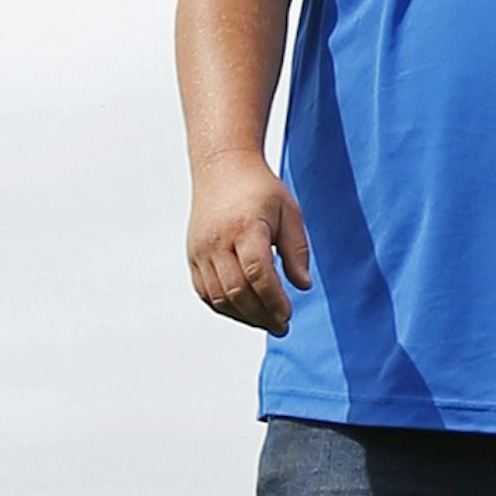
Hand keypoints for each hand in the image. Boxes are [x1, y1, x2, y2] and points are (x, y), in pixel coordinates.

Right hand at [187, 156, 312, 333]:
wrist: (221, 168)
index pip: (257, 272)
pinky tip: (245, 312)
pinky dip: (225, 308)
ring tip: (266, 322)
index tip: (288, 314)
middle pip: (236, 290)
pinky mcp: (192, 256)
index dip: (273, 299)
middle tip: (282, 326)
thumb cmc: (259, 189)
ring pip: (218, 296)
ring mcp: (200, 250)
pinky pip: (206, 292)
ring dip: (244, 316)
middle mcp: (217, 240)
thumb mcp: (289, 212)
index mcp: (244, 225)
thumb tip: (303, 285)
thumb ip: (297, 249)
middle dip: (261, 314)